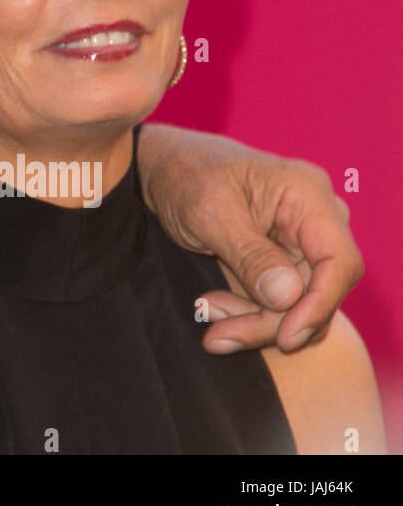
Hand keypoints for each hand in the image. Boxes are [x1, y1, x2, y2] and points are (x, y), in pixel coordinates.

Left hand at [136, 123, 361, 353]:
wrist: (164, 166)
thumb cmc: (185, 175)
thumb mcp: (208, 212)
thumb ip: (249, 253)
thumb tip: (289, 296)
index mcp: (307, 194)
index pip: (340, 262)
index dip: (319, 306)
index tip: (284, 338)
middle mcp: (315, 217)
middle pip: (318, 290)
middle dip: (272, 320)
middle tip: (219, 335)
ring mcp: (302, 239)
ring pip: (299, 302)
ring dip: (256, 320)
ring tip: (207, 315)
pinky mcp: (284, 258)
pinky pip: (281, 299)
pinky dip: (249, 311)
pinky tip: (212, 308)